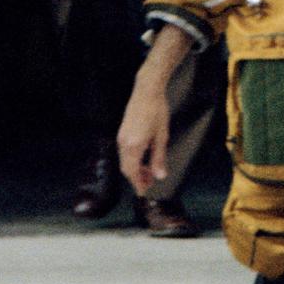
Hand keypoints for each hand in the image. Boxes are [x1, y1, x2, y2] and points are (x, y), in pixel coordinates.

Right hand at [117, 25, 193, 193]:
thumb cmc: (157, 111)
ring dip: (135, 169)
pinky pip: (124, 153)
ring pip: (124, 161)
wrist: (147, 91)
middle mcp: (123, 143)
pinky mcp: (122, 132)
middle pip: (126, 168)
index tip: (144, 193)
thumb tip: (160, 176)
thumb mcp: (162, 136)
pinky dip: (132, 160)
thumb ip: (159, 158)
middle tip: (150, 184)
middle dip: (137, 178)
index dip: (138, 184)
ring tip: (149, 172)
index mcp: (134, 146)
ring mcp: (121, 137)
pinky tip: (143, 159)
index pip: (132, 172)